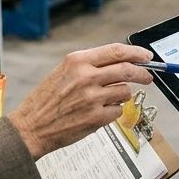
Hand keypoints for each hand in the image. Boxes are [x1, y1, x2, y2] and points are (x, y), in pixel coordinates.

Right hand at [8, 44, 153, 158]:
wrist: (30, 127)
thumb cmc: (47, 100)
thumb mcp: (64, 71)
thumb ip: (91, 65)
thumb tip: (121, 61)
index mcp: (78, 61)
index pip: (116, 51)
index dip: (136, 53)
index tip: (146, 56)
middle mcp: (86, 76)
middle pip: (127, 69)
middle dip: (143, 73)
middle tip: (148, 77)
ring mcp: (92, 97)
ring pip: (124, 91)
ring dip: (121, 95)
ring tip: (104, 100)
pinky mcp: (96, 117)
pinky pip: (117, 110)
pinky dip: (112, 111)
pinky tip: (97, 113)